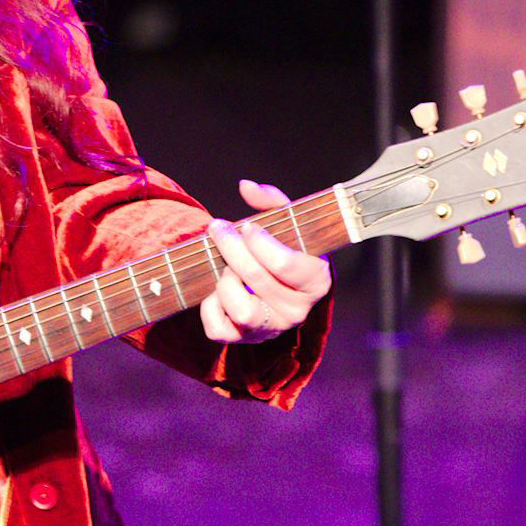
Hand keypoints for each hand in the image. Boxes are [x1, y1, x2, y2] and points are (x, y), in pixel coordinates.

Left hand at [199, 179, 330, 345]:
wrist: (276, 285)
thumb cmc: (284, 249)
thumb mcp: (287, 223)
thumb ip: (272, 201)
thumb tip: (245, 186)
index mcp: (316, 281)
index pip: (286, 265)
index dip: (260, 243)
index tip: (247, 226)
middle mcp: (297, 311)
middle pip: (256, 279)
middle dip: (231, 248)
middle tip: (219, 229)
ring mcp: (270, 328)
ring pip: (240, 308)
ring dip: (224, 281)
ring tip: (225, 266)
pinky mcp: (243, 339)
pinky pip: (217, 329)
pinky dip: (209, 307)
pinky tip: (216, 289)